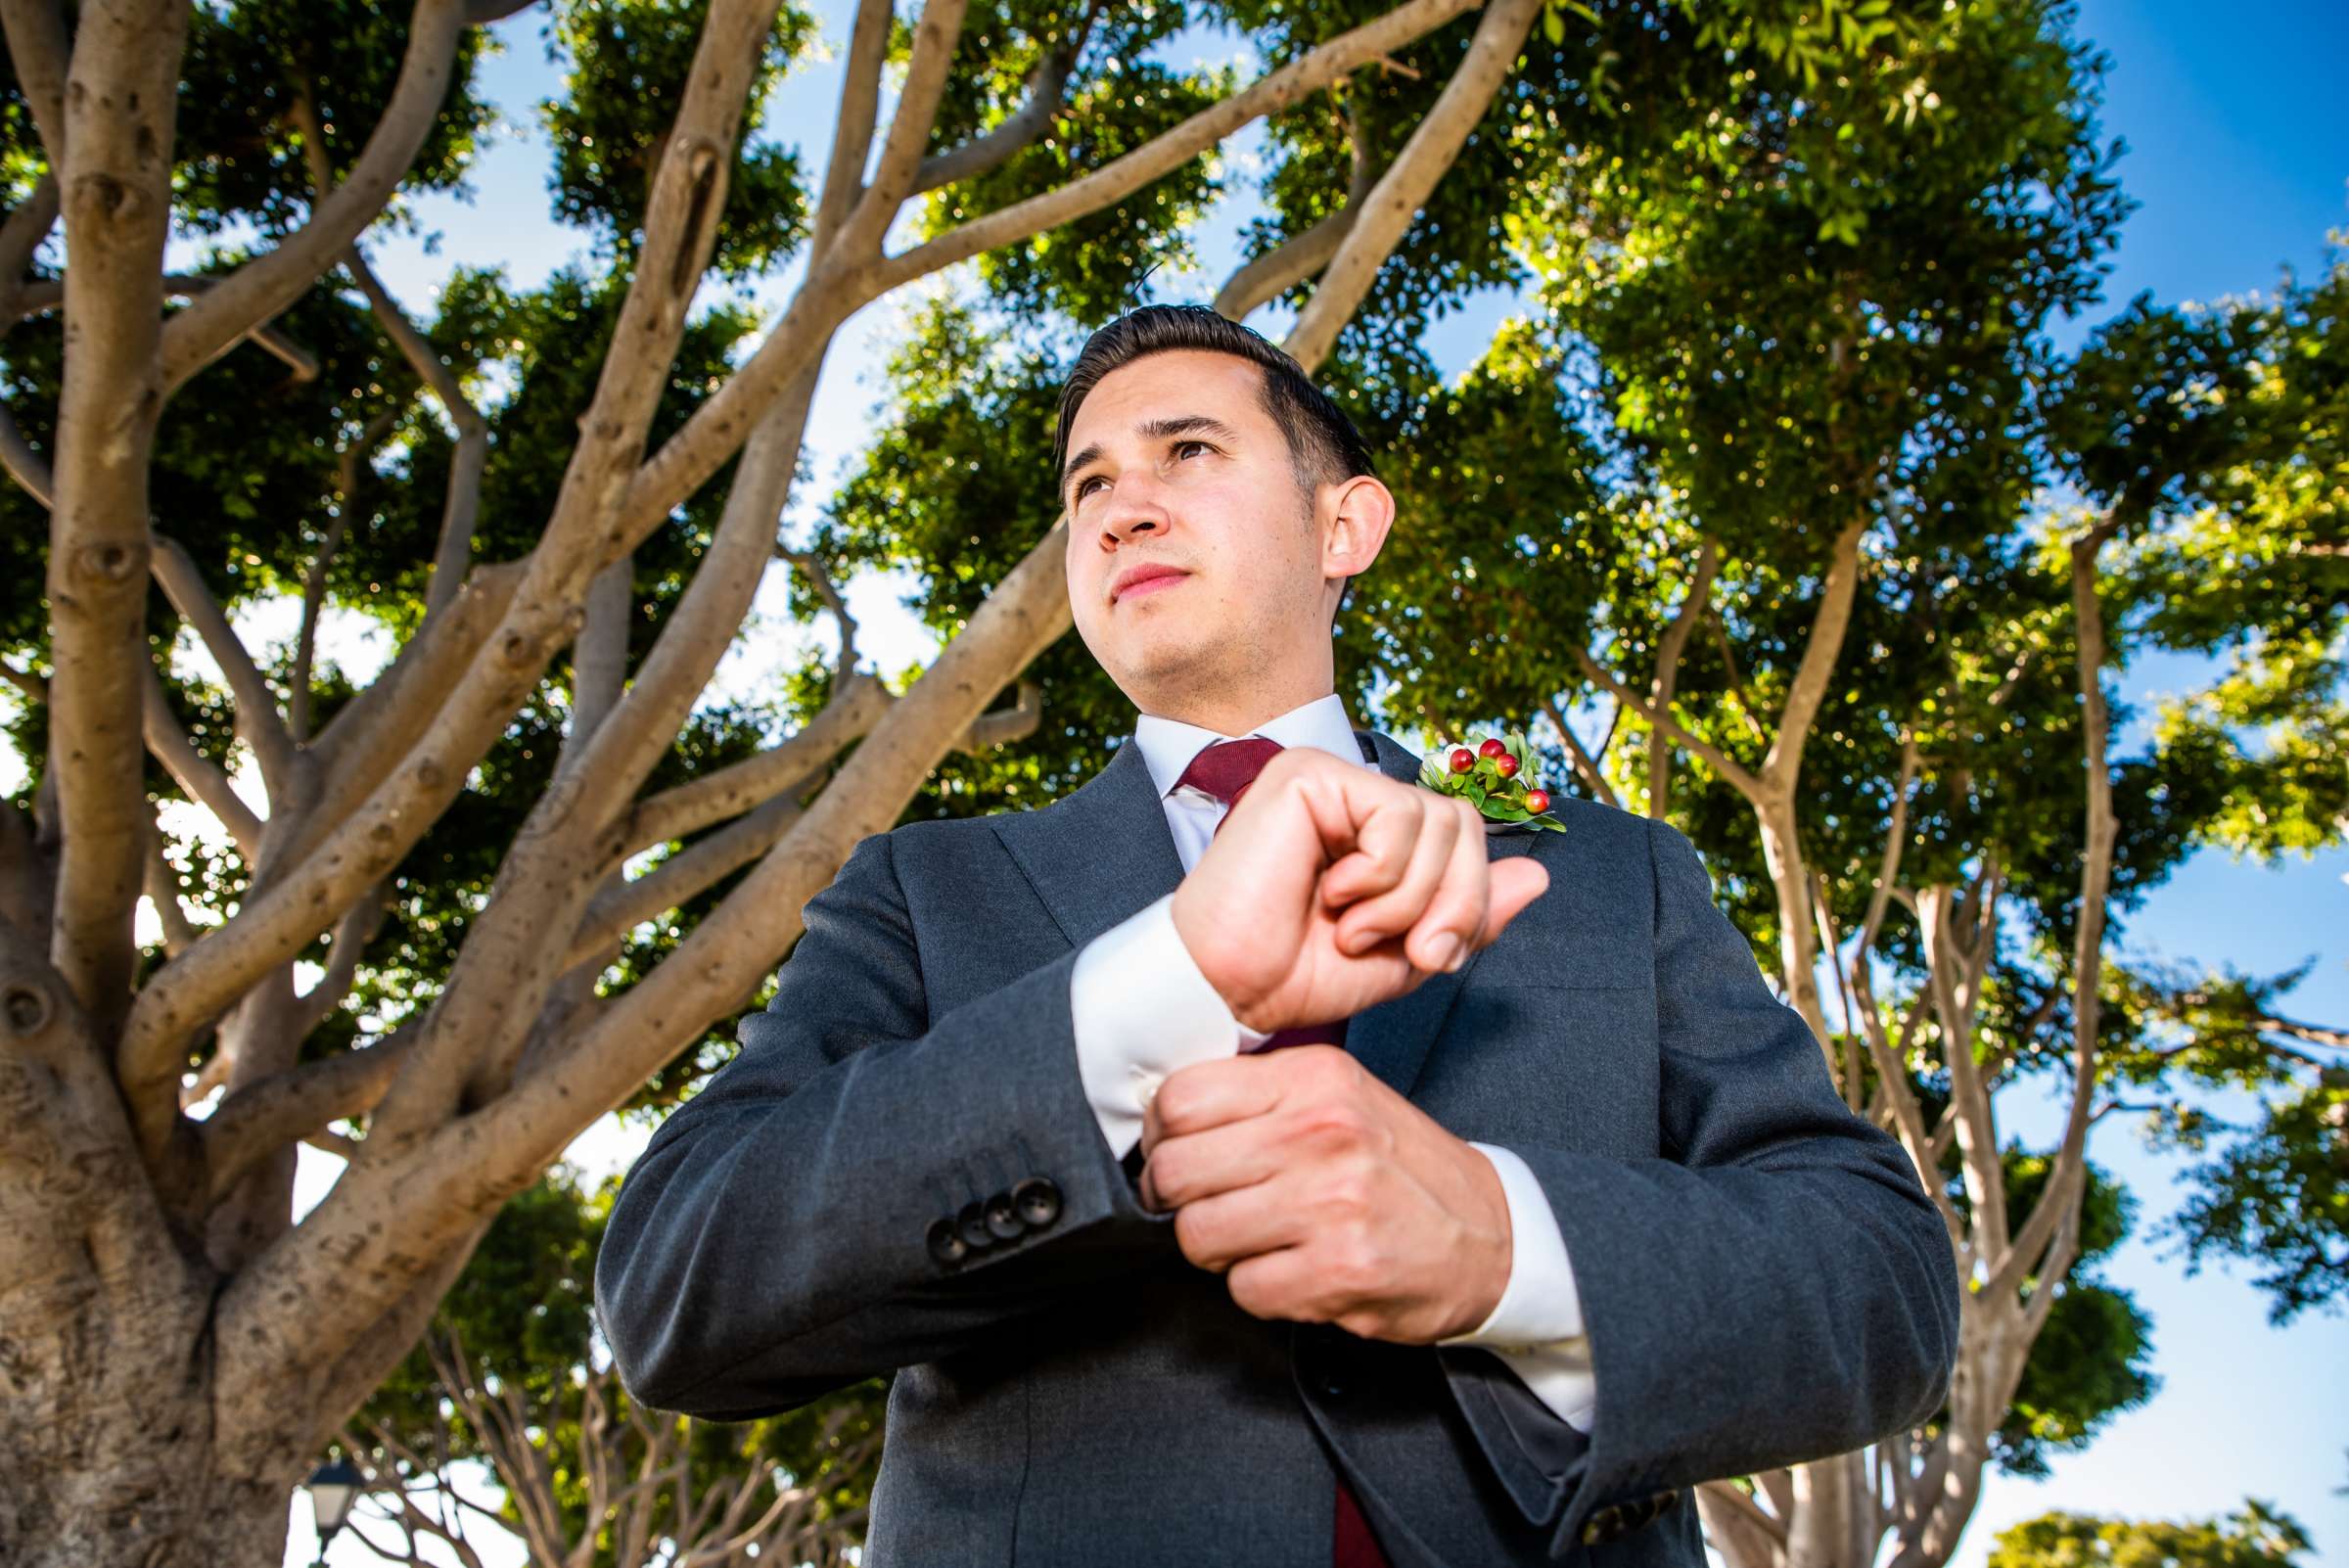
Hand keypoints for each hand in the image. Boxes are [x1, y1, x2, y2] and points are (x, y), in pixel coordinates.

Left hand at [1136, 1044, 1512, 1343]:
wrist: (1492, 1235)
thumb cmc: (1401, 1168)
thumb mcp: (1339, 1098)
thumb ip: (1261, 1098)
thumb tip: (1164, 1118)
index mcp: (1313, 1078)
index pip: (1181, 1098)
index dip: (1161, 1137)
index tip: (1175, 1155)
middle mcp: (1321, 1132)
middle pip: (1175, 1171)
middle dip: (1175, 1201)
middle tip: (1201, 1208)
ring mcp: (1331, 1203)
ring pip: (1197, 1235)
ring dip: (1216, 1251)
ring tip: (1255, 1242)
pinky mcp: (1340, 1271)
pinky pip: (1243, 1290)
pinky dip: (1258, 1290)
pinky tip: (1293, 1272)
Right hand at [1168, 747, 1548, 1034]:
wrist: (1231, 989)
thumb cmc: (1299, 974)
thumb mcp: (1407, 954)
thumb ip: (1468, 915)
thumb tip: (1539, 876)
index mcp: (1379, 832)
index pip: (1469, 837)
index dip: (1470, 901)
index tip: (1431, 956)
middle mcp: (1357, 796)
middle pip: (1466, 823)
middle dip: (1455, 902)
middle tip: (1410, 950)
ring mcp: (1333, 781)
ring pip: (1439, 821)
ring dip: (1407, 898)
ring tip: (1353, 927)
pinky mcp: (1310, 776)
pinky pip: (1397, 815)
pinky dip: (1379, 874)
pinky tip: (1331, 894)